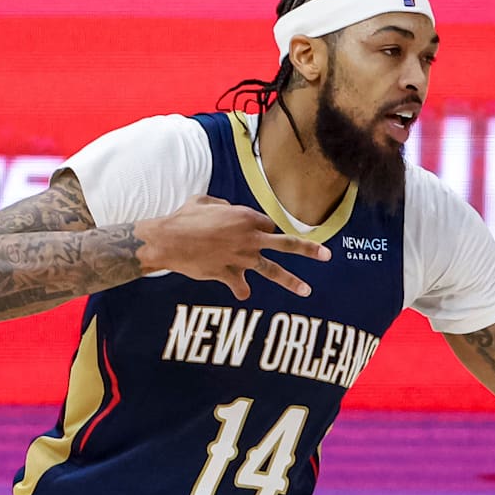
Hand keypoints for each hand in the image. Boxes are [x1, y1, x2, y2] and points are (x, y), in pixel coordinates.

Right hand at [140, 195, 329, 300]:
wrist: (167, 241)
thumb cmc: (183, 218)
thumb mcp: (204, 201)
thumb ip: (223, 204)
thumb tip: (229, 209)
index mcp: (245, 216)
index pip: (268, 225)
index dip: (263, 229)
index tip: (255, 232)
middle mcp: (249, 237)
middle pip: (286, 244)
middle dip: (308, 249)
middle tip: (327, 255)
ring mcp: (241, 259)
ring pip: (272, 270)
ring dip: (291, 281)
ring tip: (307, 290)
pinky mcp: (229, 275)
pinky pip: (242, 286)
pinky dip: (242, 290)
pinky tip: (243, 293)